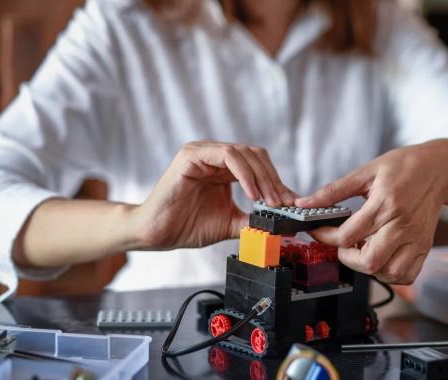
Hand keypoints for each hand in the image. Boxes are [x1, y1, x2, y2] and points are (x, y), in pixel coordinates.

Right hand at [132, 140, 295, 250]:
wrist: (157, 234)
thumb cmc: (187, 225)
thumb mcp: (230, 223)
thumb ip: (254, 220)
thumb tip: (284, 226)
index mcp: (223, 167)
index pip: (259, 164)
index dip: (277, 182)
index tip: (291, 204)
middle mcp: (214, 154)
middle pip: (256, 155)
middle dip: (273, 180)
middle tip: (283, 203)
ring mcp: (202, 152)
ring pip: (244, 153)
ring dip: (262, 178)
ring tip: (270, 201)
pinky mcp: (192, 155)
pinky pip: (227, 155)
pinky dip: (245, 173)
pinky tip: (252, 194)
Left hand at [296, 139, 447, 283]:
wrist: (439, 169)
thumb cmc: (404, 167)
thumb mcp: (366, 171)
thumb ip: (334, 190)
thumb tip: (305, 202)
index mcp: (385, 204)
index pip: (348, 235)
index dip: (326, 237)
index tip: (319, 231)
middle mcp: (402, 226)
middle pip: (369, 261)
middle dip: (347, 259)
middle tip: (343, 246)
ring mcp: (415, 239)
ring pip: (390, 273)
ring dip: (370, 269)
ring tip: (363, 252)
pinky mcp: (424, 247)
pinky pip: (407, 275)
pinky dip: (390, 275)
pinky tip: (381, 259)